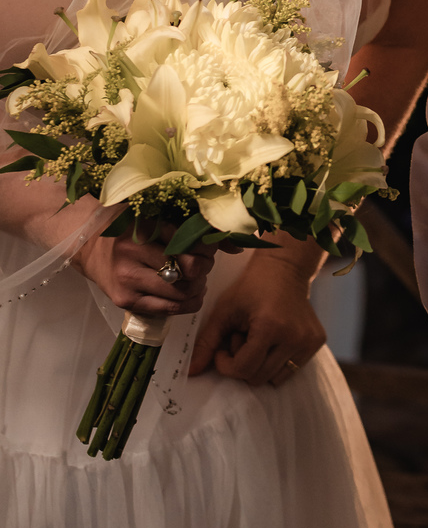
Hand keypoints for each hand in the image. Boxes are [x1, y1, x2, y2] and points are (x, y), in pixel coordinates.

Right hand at [73, 227, 215, 316]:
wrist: (90, 246)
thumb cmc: (131, 228)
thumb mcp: (159, 217)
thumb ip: (197, 229)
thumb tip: (238, 245)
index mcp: (144, 226)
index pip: (192, 242)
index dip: (209, 247)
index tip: (207, 246)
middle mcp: (132, 252)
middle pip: (191, 270)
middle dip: (204, 268)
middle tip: (201, 263)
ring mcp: (127, 279)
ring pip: (182, 293)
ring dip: (197, 288)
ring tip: (193, 279)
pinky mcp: (125, 301)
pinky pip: (169, 310)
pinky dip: (187, 304)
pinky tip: (189, 294)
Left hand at [189, 246, 324, 385]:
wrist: (285, 269)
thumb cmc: (250, 288)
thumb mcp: (224, 312)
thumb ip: (206, 343)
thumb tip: (190, 373)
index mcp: (271, 327)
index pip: (243, 369)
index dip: (226, 364)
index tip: (224, 347)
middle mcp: (294, 337)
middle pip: (258, 377)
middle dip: (243, 363)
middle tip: (242, 338)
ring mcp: (309, 341)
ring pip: (274, 378)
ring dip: (260, 365)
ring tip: (258, 340)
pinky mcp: (317, 342)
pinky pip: (290, 370)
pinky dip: (276, 362)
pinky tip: (274, 340)